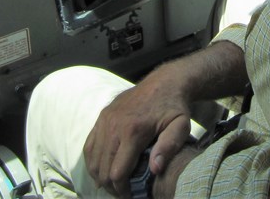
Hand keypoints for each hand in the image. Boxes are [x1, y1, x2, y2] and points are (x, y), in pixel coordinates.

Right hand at [84, 69, 192, 196]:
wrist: (165, 82)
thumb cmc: (175, 107)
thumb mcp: (180, 126)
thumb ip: (169, 147)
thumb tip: (154, 169)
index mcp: (133, 130)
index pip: (117, 172)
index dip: (122, 190)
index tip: (131, 195)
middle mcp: (114, 125)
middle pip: (102, 169)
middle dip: (111, 186)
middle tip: (123, 192)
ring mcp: (105, 120)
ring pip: (93, 159)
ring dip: (100, 176)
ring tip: (113, 183)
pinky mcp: (102, 116)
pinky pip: (89, 145)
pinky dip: (93, 161)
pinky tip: (102, 169)